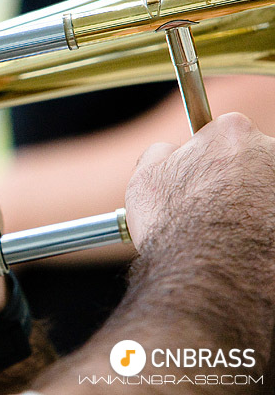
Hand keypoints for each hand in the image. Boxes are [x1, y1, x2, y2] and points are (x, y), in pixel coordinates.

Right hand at [126, 112, 274, 252]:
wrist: (210, 272)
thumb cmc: (176, 223)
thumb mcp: (144, 179)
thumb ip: (158, 153)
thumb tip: (167, 152)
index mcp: (232, 133)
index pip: (223, 136)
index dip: (207, 161)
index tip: (200, 183)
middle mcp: (271, 151)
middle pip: (253, 160)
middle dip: (236, 180)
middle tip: (214, 210)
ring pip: (267, 190)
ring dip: (253, 204)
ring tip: (228, 232)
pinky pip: (272, 220)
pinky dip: (263, 229)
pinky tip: (246, 244)